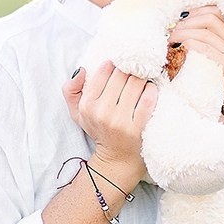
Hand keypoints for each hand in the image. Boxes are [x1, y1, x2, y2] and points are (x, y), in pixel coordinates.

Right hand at [62, 62, 157, 181]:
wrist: (117, 158)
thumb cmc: (99, 129)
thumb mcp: (77, 112)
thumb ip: (71, 90)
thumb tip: (81, 69)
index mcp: (87, 106)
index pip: (103, 72)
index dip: (114, 65)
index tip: (120, 66)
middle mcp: (103, 112)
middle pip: (122, 75)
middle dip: (130, 69)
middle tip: (134, 70)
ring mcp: (121, 121)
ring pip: (136, 83)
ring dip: (142, 78)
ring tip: (142, 79)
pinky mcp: (138, 127)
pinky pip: (148, 98)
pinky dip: (151, 89)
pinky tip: (150, 90)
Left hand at [167, 5, 223, 96]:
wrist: (202, 109)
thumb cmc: (198, 79)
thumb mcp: (202, 55)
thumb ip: (199, 35)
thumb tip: (181, 15)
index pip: (216, 14)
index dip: (195, 12)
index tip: (178, 20)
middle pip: (210, 20)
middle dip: (186, 23)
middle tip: (170, 33)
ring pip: (204, 33)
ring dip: (181, 34)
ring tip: (169, 43)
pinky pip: (201, 47)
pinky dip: (184, 45)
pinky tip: (175, 51)